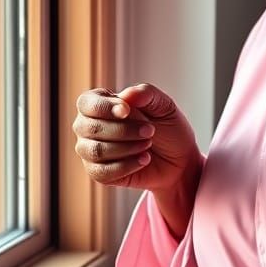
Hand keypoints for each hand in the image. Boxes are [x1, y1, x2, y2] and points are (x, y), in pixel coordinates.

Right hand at [72, 83, 199, 191]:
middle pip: (91, 128)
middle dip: (123, 130)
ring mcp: (90, 151)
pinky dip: (127, 166)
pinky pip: (103, 172)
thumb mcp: (163, 105)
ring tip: (148, 144)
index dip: (104, 108)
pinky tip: (144, 159)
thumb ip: (146, 94)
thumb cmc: (166, 128)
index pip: (87, 103)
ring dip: (127, 148)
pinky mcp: (98, 172)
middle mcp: (88, 126)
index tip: (127, 111)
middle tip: (150, 130)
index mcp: (99, 103)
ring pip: (96, 151)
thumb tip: (126, 95)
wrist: (179, 159)